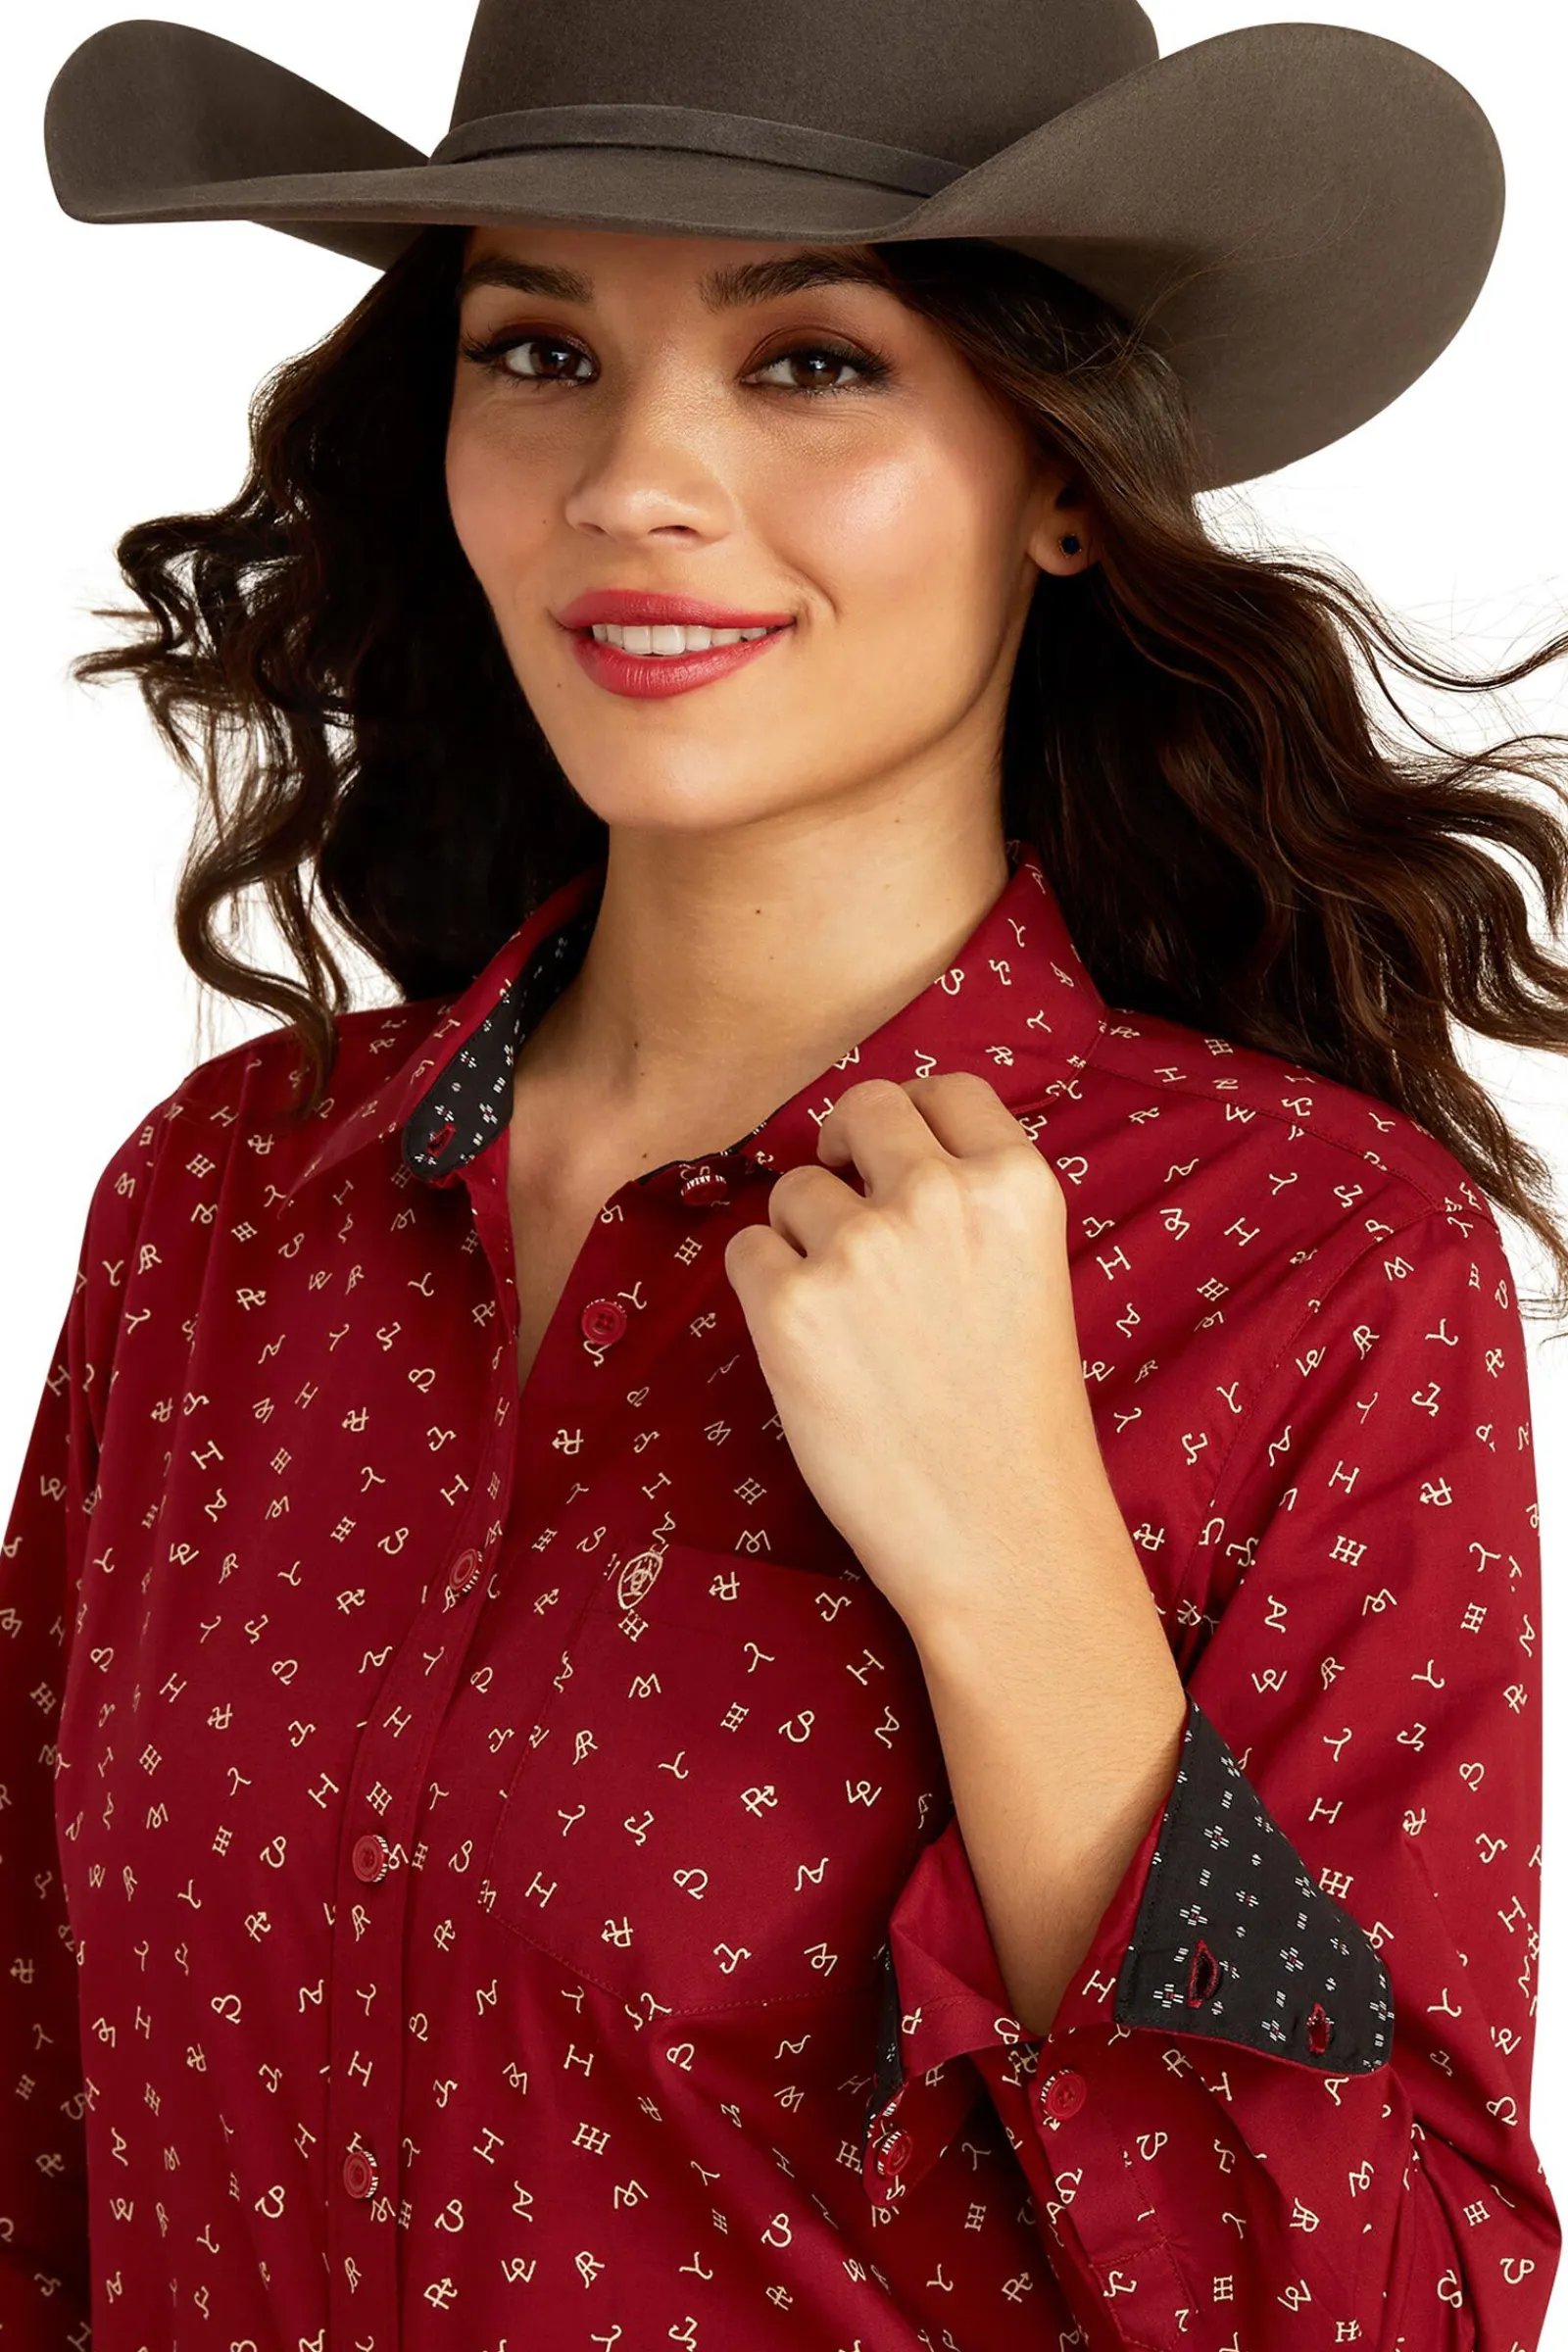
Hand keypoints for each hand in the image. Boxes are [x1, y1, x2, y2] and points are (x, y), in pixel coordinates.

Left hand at [721, 1071, 1110, 1635]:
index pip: (948, 1089)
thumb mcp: (1029, 1277)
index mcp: (1017, 1186)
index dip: (911, 1117)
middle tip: (844, 1208)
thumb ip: (971, 1206)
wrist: (1003, 1536)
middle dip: (845, 1150)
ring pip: (794, 1188)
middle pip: (861, 1108)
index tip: (893, 1152)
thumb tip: (876, 1152)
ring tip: (847, 1320)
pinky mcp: (791, 1305)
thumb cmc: (1017, 1422)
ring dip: (803, 1235)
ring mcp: (862, 1246)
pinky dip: (763, 1290)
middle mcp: (940, 1196)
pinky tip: (810, 1348)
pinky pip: (746, 1252)